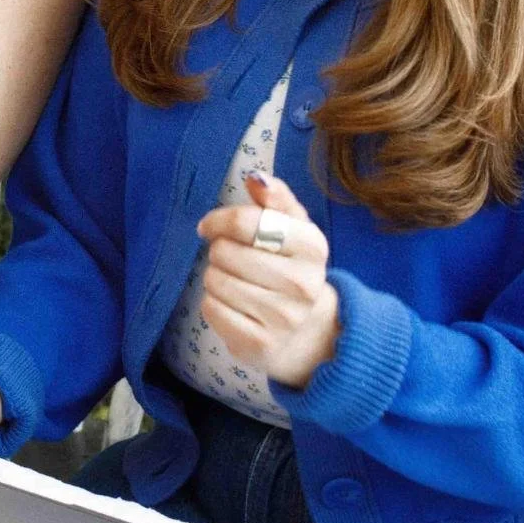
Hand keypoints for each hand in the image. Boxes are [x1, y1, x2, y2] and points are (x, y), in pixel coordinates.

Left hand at [195, 171, 339, 388]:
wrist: (308, 331)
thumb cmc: (292, 268)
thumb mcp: (294, 229)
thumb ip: (276, 198)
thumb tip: (255, 177)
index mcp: (313, 246)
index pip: (248, 222)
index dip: (219, 220)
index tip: (210, 226)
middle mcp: (303, 284)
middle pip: (225, 252)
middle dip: (220, 252)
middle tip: (232, 260)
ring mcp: (283, 318)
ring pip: (214, 281)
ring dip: (215, 277)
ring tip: (235, 282)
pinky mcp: (260, 345)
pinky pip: (212, 310)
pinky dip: (214, 304)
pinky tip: (234, 306)